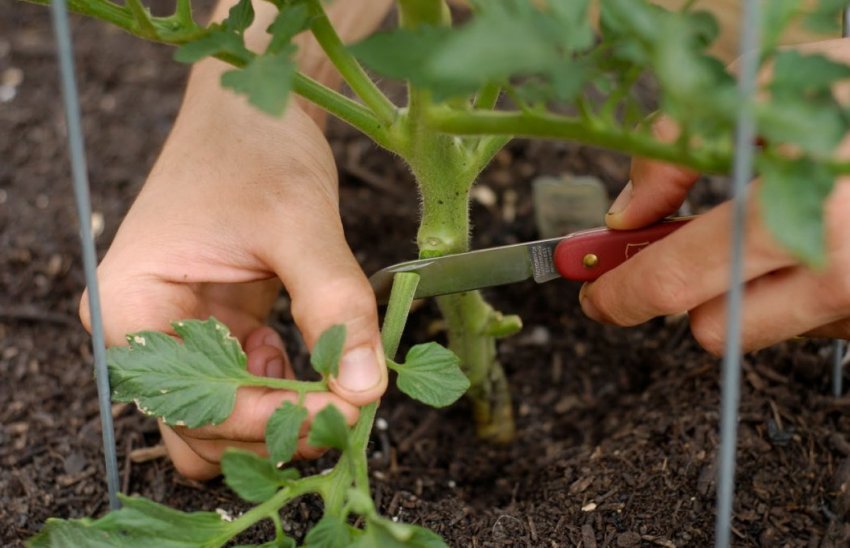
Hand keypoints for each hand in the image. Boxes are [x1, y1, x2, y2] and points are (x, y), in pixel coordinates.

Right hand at [79, 59, 386, 479]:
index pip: (195, 403)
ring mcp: (178, 333)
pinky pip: (246, 385)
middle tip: (352, 407)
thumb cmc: (257, 149)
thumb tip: (366, 390)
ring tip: (339, 387)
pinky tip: (317, 357)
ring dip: (281, 414)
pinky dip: (286, 387)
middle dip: (277, 425)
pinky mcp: (215, 328)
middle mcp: (142, 332)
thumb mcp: (299, 224)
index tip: (346, 411)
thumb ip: (334, 306)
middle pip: (202, 426)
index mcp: (131, 306)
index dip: (272, 419)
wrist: (252, 109)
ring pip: (224, 417)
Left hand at [579, 96, 849, 354]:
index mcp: (798, 212)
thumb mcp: (775, 86)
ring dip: (746, 293)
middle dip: (684, 297)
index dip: (622, 293)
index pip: (676, 281)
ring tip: (770, 229)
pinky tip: (816, 241)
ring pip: (764, 330)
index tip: (597, 296)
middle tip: (675, 257)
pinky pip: (816, 322)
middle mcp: (838, 274)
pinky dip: (798, 290)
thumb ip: (682, 148)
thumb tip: (628, 212)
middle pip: (713, 330)